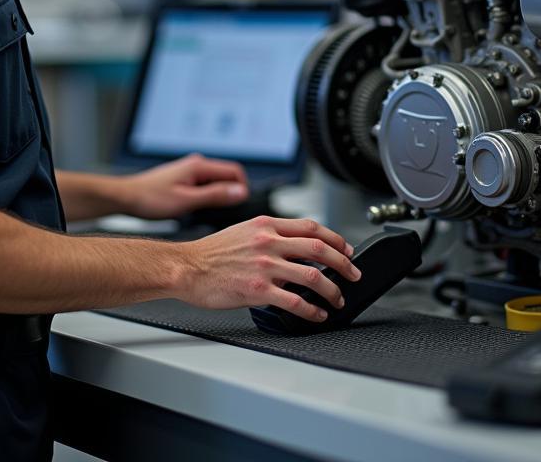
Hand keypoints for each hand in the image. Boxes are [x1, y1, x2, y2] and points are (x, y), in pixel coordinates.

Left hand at [122, 153, 248, 219]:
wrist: (127, 198)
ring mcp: (189, 170)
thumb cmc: (151, 199)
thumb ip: (215, 195)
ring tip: (205, 212)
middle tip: (223, 213)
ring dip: (217, 195)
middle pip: (226, 175)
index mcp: (199, 166)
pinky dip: (206, 195)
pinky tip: (194, 209)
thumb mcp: (187, 201)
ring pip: (215, 180)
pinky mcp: (183, 177)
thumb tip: (241, 191)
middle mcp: (196, 164)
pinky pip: (204, 184)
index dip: (242, 188)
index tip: (239, 206)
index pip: (235, 171)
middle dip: (230, 192)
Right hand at [176, 215, 359, 322]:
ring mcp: (264, 266)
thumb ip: (270, 234)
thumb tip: (294, 244)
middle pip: (319, 248)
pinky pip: (294, 301)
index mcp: (266, 225)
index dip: (335, 238)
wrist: (187, 267)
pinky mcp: (258, 290)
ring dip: (332, 289)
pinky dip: (312, 310)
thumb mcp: (244, 230)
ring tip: (338, 299)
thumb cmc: (211, 252)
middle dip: (343, 263)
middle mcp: (268, 242)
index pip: (311, 227)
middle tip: (353, 274)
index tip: (346, 249)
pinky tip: (317, 315)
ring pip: (312, 276)